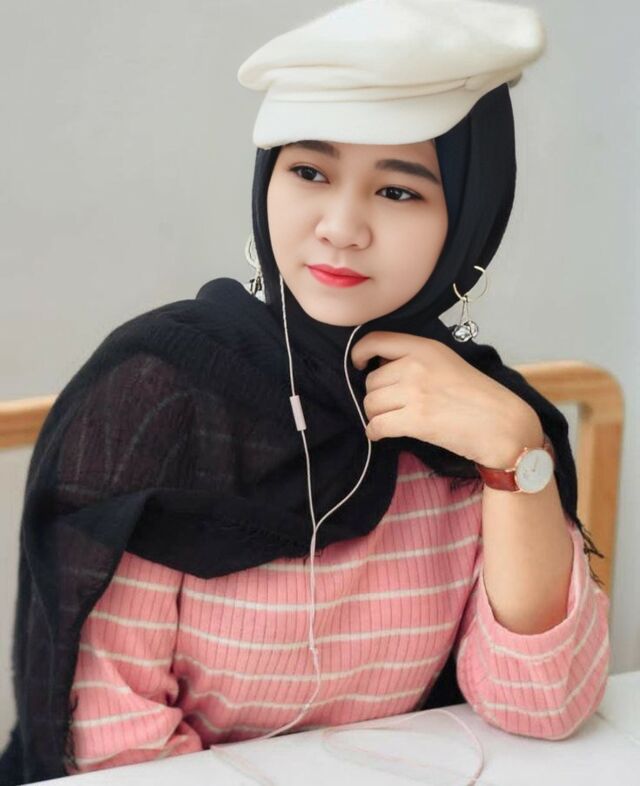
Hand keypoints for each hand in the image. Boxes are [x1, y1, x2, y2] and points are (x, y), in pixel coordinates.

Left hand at [350, 331, 542, 467]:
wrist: (502, 423)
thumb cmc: (477, 396)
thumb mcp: (447, 363)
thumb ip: (416, 359)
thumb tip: (381, 367)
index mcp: (424, 347)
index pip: (376, 341)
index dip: (359, 353)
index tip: (358, 365)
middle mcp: (416, 365)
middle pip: (371, 380)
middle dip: (375, 396)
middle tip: (389, 406)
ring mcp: (415, 392)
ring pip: (371, 404)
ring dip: (374, 415)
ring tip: (388, 421)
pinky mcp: (416, 419)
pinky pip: (377, 425)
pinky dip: (374, 432)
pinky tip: (380, 434)